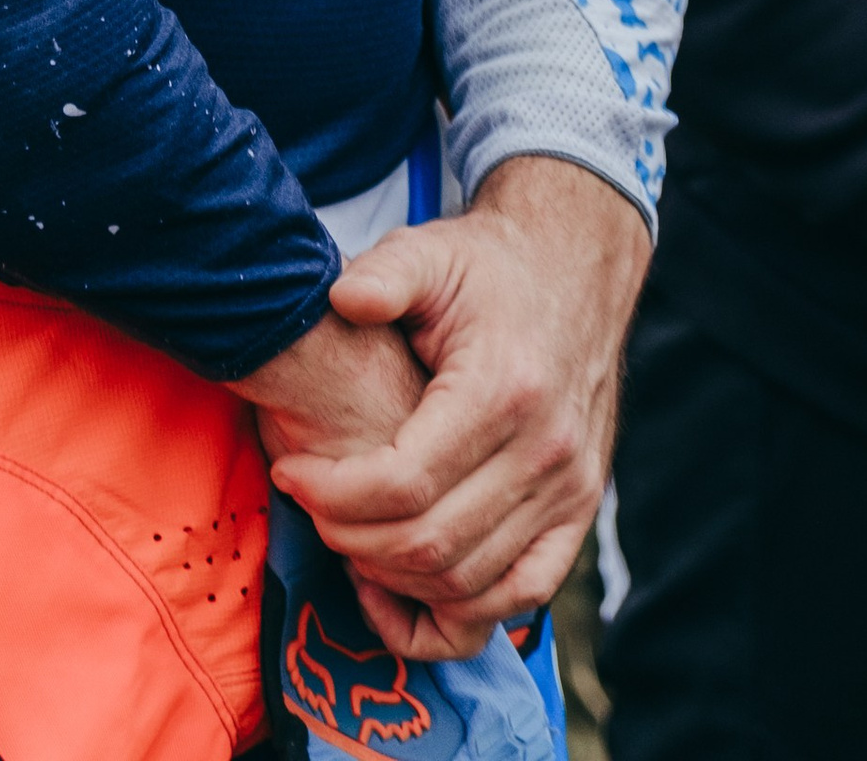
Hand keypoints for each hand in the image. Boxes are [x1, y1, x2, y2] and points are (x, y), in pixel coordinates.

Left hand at [265, 156, 650, 662]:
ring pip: (467, 585)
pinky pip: (515, 600)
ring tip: (346, 533)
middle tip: (309, 505)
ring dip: (392, 579)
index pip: (405, 482)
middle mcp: (547, 451)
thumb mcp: (433, 252)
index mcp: (505, 389)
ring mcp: (570, 491)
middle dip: (349, 539)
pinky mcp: (577, 514)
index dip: (333, 493)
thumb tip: (341, 298)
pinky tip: (398, 589)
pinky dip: (453, 614)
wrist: (573, 274)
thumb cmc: (488, 269)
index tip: (288, 472)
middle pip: (429, 544)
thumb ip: (385, 273)